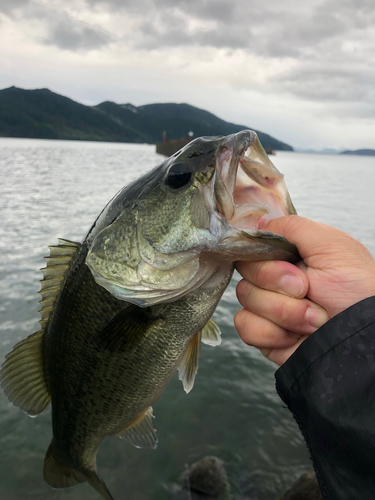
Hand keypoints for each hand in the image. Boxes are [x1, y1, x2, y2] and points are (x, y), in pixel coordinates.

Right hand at [234, 215, 374, 365]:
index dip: (264, 258)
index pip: (253, 248)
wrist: (364, 337)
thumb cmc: (358, 288)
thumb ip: (293, 227)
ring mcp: (269, 308)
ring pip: (245, 300)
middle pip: (246, 274)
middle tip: (307, 290)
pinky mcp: (266, 335)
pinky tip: (294, 336)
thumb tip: (260, 222)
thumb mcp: (332, 245)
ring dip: (283, 311)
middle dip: (278, 284)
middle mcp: (276, 281)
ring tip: (314, 318)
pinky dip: (271, 333)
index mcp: (290, 257)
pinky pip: (246, 328)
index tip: (289, 264)